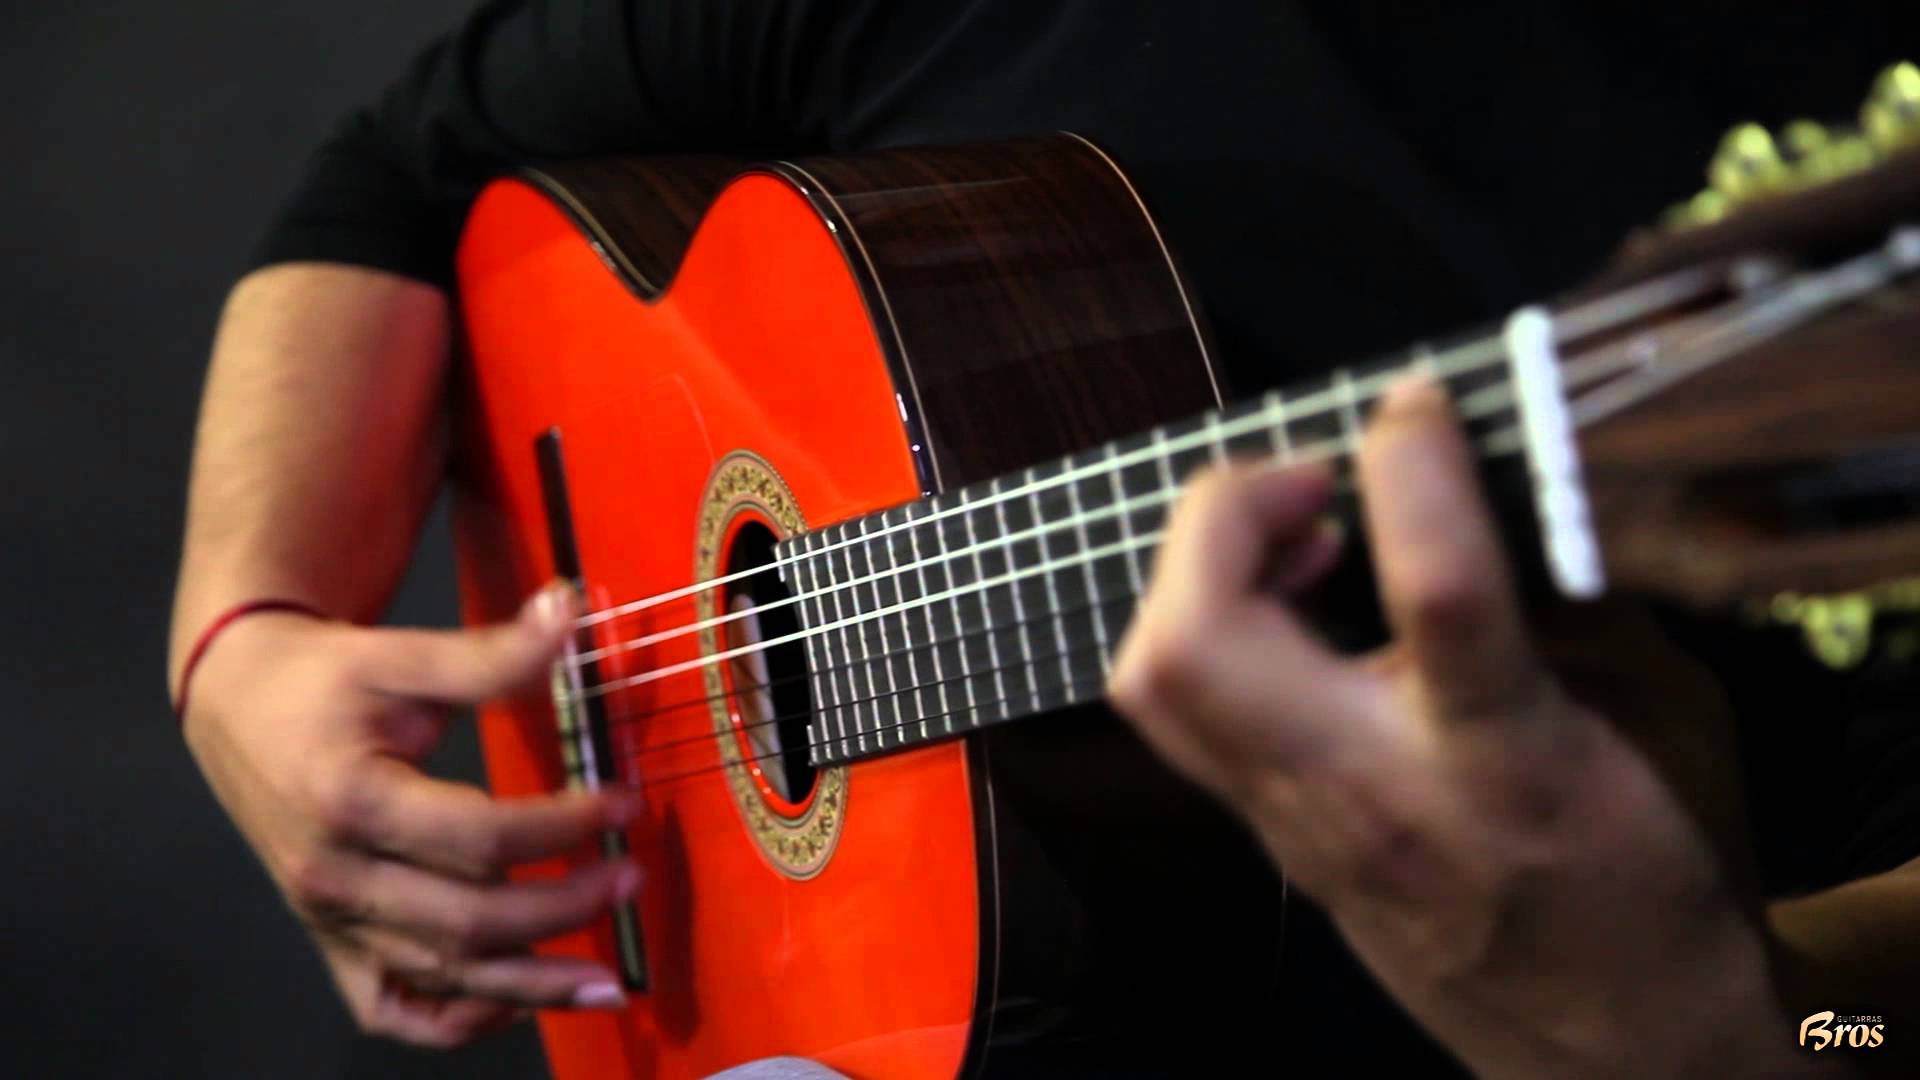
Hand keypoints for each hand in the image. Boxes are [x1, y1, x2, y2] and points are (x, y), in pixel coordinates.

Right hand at [181, 583, 638, 1046]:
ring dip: (533, 986)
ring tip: (607, 980)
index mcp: (350, 801)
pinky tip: (519, 1000)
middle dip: (563, 908)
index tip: (622, 803)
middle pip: (468, 921)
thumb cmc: (322, 680)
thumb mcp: (403, 654)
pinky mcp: (331, 941)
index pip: (479, 837)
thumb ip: (492, 655)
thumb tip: (571, 611)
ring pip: (442, 978)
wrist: (239, 705)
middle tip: (630, 878)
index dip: (563, 826)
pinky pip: (395, 1009)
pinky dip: (458, 1019)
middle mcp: (334, 877)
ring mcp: (330, 920)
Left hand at [1109, 378, 1801, 1076]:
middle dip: (1217, 522)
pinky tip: (1288, 602)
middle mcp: (1372, 795)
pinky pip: (1180, 708)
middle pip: (1193, 652)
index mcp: (1505, 765)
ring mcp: (1296, 822)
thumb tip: (1486, 473)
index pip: (1435, 601)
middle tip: (1308, 477)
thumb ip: (1572, 594)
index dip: (1413, 473)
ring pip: (1153, 683)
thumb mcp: (1660, 718)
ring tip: (1291, 527)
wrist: (1603, 1047)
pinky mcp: (1265, 831)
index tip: (1417, 403)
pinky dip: (1205, 621)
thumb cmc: (1647, 880)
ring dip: (1193, 570)